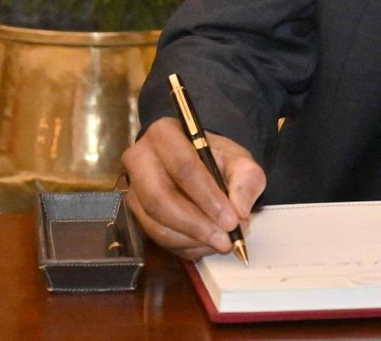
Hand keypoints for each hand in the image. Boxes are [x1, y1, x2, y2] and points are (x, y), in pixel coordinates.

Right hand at [120, 118, 264, 260]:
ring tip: (221, 242)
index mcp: (164, 135)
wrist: (200, 165)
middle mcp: (140, 160)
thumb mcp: (239, 162)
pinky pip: (157, 238)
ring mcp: (134, 189)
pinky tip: (207, 243)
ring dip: (192, 240)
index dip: (207, 197)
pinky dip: (185, 246)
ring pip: (156, 224)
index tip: (231, 220)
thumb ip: (245, 181)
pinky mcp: (136, 214)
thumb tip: (239, 212)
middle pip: (159, 199)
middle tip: (225, 239)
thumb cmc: (216, 160)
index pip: (182, 167)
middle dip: (195, 225)